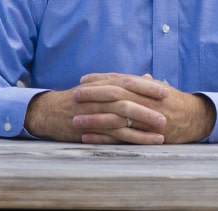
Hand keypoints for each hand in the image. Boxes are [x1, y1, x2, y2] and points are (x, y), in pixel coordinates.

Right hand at [23, 74, 167, 143]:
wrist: (50, 112)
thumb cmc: (78, 99)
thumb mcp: (99, 86)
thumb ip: (124, 82)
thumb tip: (146, 76)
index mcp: (103, 85)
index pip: (127, 82)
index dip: (146, 86)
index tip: (164, 89)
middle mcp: (100, 97)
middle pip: (127, 97)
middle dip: (148, 101)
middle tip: (168, 104)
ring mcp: (96, 113)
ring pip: (123, 116)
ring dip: (144, 121)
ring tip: (163, 126)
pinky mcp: (93, 130)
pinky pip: (116, 135)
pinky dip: (134, 137)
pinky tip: (149, 141)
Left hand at [74, 73, 215, 143]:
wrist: (196, 118)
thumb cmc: (176, 101)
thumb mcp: (160, 88)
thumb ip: (146, 83)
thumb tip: (137, 76)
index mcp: (145, 87)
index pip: (118, 80)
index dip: (99, 79)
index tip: (83, 80)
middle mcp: (143, 100)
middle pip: (113, 96)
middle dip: (92, 95)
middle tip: (74, 95)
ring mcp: (144, 119)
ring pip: (114, 117)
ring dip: (93, 119)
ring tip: (75, 120)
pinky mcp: (145, 136)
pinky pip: (120, 137)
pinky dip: (102, 138)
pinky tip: (87, 138)